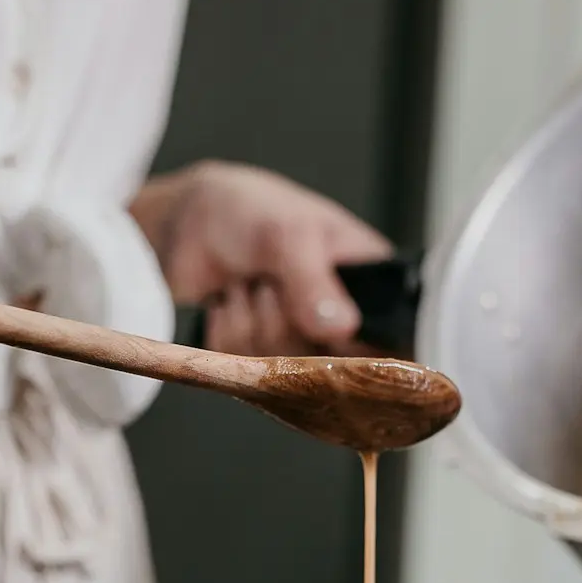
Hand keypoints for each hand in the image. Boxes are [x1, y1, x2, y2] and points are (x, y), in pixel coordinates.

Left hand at [132, 161, 392, 355]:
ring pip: (285, 369)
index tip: (324, 331)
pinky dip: (229, 333)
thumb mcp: (287, 232)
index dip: (360, 346)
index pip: (392, 340)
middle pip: (330, 365)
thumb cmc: (250, 211)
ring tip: (249, 281)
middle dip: (284, 320)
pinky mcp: (263, 357)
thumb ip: (313, 279)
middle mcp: (342, 320)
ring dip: (252, 321)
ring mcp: (301, 341)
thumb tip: (340, 326)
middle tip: (270, 280)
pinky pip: (249, 372)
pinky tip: (231, 300)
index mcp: (370, 283)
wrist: (189, 222)